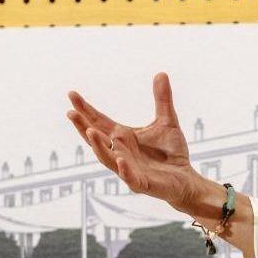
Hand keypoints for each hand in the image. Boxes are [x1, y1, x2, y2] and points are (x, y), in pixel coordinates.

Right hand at [65, 72, 199, 211]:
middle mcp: (120, 152)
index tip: (72, 94)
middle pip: (97, 139)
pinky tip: (120, 160)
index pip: (99, 121)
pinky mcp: (142, 184)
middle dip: (83, 126)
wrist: (186, 178)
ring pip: (107, 159)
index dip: (86, 109)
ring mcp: (128, 169)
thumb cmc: (171, 152)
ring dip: (98, 146)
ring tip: (90, 132)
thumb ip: (162, 99)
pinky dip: (124, 169)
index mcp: (122, 137)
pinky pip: (130, 178)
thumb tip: (161, 73)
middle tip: (71, 112)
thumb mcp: (167, 121)